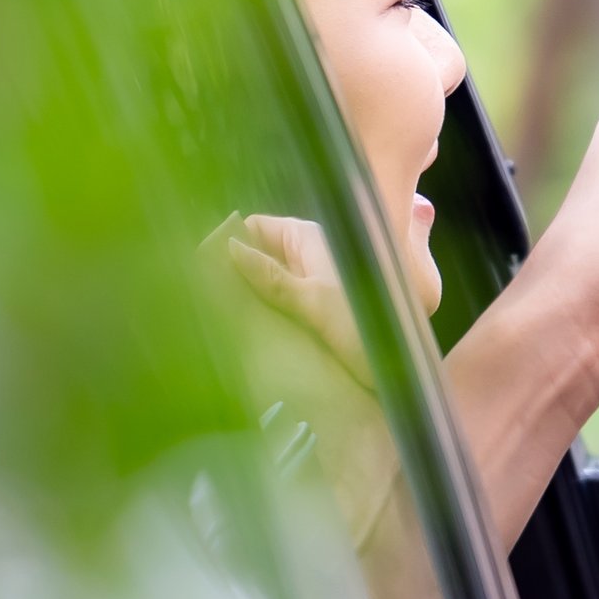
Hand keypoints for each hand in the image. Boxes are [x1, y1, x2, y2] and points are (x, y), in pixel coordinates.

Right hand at [213, 213, 370, 383]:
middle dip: (231, 271)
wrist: (401, 370)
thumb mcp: (312, 301)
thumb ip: (269, 276)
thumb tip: (228, 247)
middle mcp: (310, 256)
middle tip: (197, 295)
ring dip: (244, 296)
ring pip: (265, 282)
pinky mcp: (313, 313)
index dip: (228, 241)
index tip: (196, 266)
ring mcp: (311, 285)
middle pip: (258, 254)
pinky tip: (237, 330)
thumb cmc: (362, 326)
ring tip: (210, 314)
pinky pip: (277, 305)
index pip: (257, 227)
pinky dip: (259, 314)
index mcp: (311, 240)